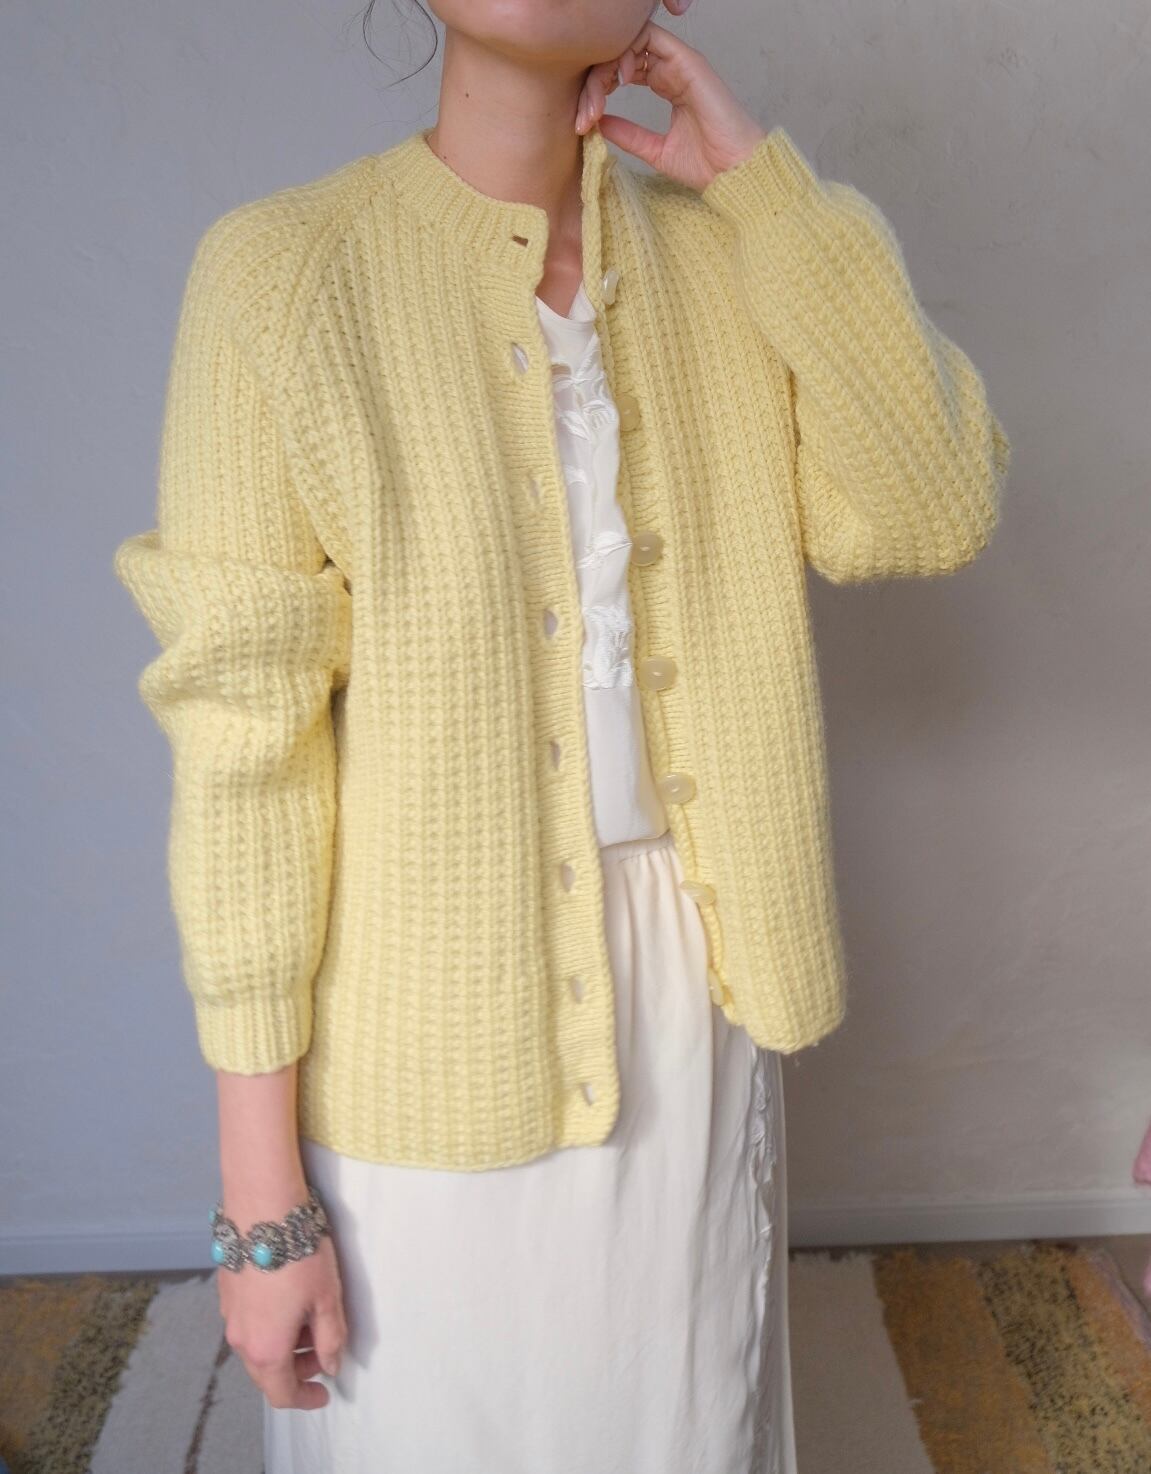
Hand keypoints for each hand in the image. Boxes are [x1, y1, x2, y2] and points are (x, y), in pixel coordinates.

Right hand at [218, 1231, 348, 1410]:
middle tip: (323, 1351)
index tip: (324, 1393)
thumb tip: (331, 1365)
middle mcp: (240, 1338)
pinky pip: (248, 1320)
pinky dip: (269, 1323)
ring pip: (256, 1344)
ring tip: (310, 1318)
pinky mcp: (225, 1289)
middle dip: (297, 1369)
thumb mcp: (327, 1299)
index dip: (305, 1398)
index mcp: (266, 1349)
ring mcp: (228, 1313)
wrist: (262, 1207)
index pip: (282, 1393)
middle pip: (266, 1371)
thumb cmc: (299, 1254)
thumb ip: (331, 1338)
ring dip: (283, 1344)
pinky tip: (288, 1298)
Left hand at [575, 18, 767, 190]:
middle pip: (625, 53)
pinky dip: (629, 52)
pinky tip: (619, 80)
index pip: (626, 68)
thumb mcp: (655, 151)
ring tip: (600, 96)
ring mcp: (681, 64)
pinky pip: (652, 38)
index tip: (587, 117)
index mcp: (668, 86)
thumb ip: (629, 134)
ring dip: (609, 64)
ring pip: (634, 42)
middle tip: (587, 108)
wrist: (734, 173)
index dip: (601, 86)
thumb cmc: (707, 165)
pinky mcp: (689, 63)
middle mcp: (673, 70)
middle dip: (598, 76)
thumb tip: (600, 123)